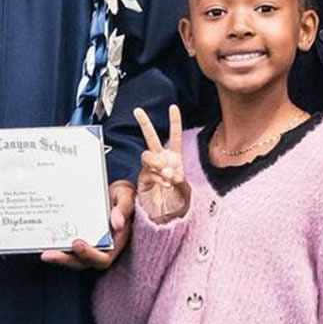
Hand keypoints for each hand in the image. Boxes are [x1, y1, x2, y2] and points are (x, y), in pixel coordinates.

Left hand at [41, 181, 135, 270]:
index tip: (77, 243)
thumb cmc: (122, 195)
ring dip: (58, 257)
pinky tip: (43, 240)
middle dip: (66, 260)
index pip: (103, 258)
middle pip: (83, 262)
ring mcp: (89, 244)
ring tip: (44, 252)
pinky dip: (56, 246)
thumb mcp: (126, 196)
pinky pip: (66, 247)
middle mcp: (101, 248)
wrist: (115, 192)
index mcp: (116, 242)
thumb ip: (123, 209)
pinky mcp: (79, 238)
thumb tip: (117, 224)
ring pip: (73, 258)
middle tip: (49, 254)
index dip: (89, 255)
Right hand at [133, 105, 190, 224]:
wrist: (167, 216)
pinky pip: (148, 173)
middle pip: (151, 138)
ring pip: (147, 155)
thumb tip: (169, 173)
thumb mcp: (185, 187)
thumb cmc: (177, 199)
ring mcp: (151, 169)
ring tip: (168, 174)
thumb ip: (178, 178)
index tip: (173, 107)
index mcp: (174, 157)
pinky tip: (166, 183)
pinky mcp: (143, 180)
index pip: (174, 136)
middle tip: (138, 111)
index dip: (174, 121)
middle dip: (144, 123)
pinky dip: (158, 177)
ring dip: (157, 162)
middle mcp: (161, 160)